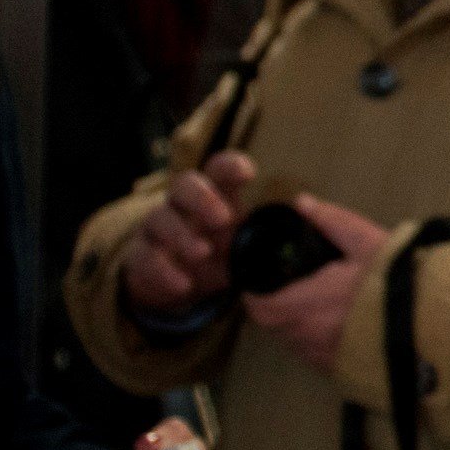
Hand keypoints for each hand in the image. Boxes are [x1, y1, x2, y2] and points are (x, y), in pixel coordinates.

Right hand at [124, 151, 256, 312]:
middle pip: (182, 184)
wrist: (178, 285)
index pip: (217, 169)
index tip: (248, 172)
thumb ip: (266, 238)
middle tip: (222, 218)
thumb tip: (307, 237)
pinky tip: (183, 284)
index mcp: (212, 195)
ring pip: (159, 217)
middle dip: (202, 198)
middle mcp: (182, 206)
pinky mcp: (142, 256)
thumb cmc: (218, 253)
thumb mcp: (243, 244)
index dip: (230, 165)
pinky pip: (145, 258)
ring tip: (202, 252)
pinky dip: (164, 271)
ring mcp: (158, 229)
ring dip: (181, 234)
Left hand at [239, 195, 389, 371]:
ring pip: (294, 341)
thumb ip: (331, 221)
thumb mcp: (364, 242)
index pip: (259, 306)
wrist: (429, 325)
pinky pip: (316, 355)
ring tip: (316, 306)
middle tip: (290, 289)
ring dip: (297, 325)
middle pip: (274, 326)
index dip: (255, 294)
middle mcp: (307, 335)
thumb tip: (302, 202)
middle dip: (276, 307)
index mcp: (304, 303)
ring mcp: (323, 356)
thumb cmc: (394, 282)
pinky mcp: (341, 370)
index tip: (260, 282)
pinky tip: (339, 326)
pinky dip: (318, 341)